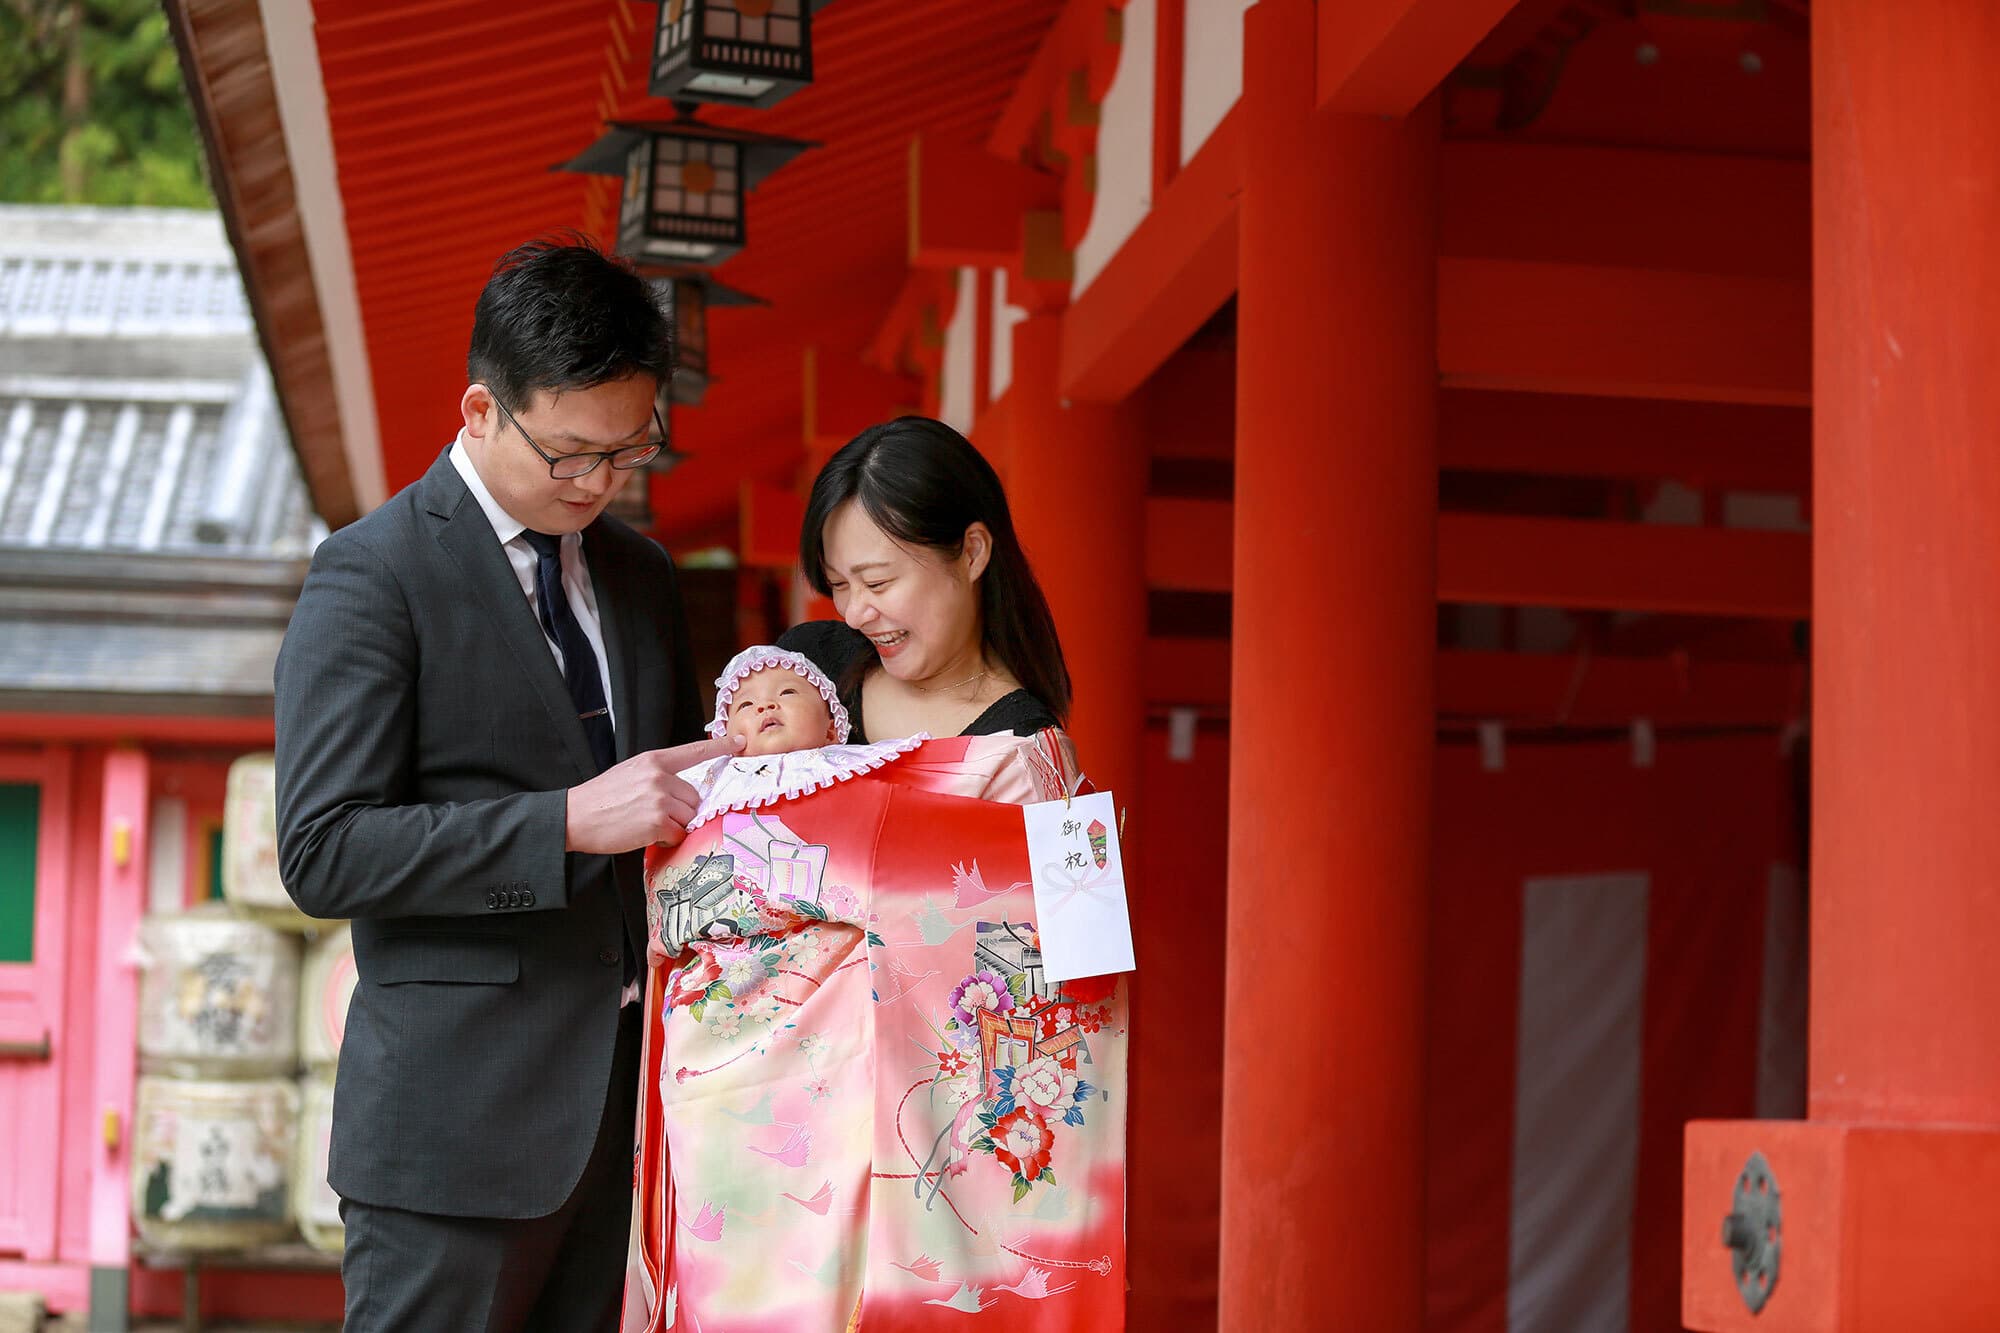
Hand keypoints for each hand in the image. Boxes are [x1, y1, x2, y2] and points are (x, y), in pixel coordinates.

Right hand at [564, 735, 742, 853]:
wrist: (575, 817)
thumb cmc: (601, 798)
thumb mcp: (630, 773)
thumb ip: (658, 776)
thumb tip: (682, 789)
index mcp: (653, 761)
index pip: (693, 751)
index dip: (720, 746)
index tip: (739, 742)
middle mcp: (659, 777)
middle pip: (694, 797)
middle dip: (681, 811)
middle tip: (655, 815)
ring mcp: (659, 799)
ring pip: (688, 817)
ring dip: (674, 826)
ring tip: (647, 824)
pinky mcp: (656, 822)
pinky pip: (678, 834)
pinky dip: (666, 839)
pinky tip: (646, 835)